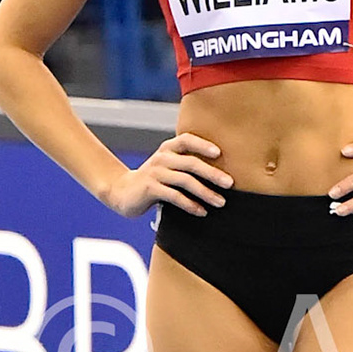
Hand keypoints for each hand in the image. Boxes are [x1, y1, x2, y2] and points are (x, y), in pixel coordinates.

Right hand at [103, 133, 231, 217]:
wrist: (122, 192)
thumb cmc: (154, 180)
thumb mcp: (168, 166)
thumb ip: (186, 164)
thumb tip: (220, 173)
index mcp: (167, 148)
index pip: (187, 140)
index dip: (203, 145)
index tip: (219, 153)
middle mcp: (162, 158)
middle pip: (191, 163)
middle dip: (213, 174)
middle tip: (230, 184)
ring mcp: (155, 173)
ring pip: (185, 181)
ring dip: (205, 192)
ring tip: (220, 202)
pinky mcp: (150, 189)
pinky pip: (174, 196)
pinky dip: (190, 205)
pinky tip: (202, 212)